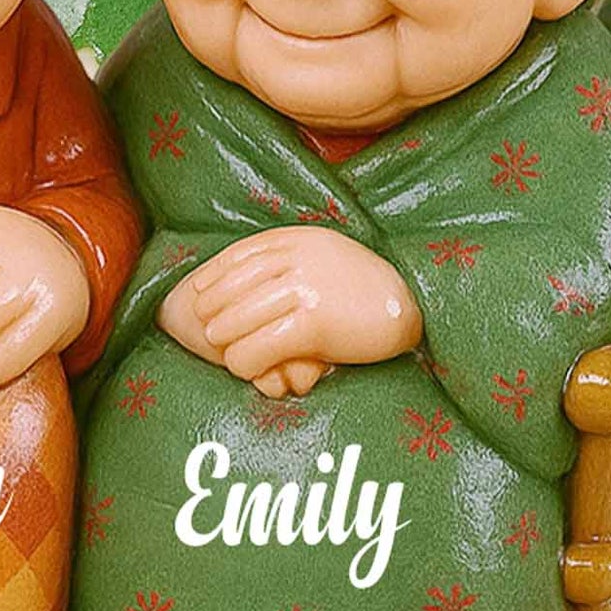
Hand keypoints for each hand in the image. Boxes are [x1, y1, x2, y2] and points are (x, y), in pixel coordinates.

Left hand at [159, 227, 419, 393]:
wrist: (413, 304)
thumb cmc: (366, 287)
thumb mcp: (326, 256)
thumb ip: (291, 258)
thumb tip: (247, 273)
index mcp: (298, 240)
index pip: (238, 255)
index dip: (212, 278)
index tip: (197, 295)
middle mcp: (297, 260)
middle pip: (231, 289)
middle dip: (214, 314)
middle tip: (208, 334)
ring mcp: (304, 290)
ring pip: (237, 320)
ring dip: (227, 343)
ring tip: (228, 354)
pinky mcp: (314, 323)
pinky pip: (260, 346)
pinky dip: (246, 362)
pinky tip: (249, 371)